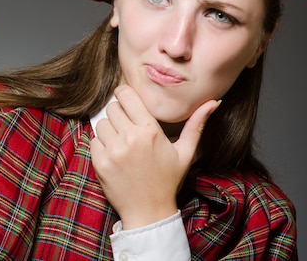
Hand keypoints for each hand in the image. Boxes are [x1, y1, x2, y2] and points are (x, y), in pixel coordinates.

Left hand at [90, 85, 219, 229]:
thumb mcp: (185, 152)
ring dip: (109, 130)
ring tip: (122, 143)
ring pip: (102, 123)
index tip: (127, 101)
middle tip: (128, 127)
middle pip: (112, 108)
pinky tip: (114, 155)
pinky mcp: (100, 163)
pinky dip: (101, 145)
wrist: (149, 212)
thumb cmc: (168, 180)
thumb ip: (196, 124)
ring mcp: (113, 151)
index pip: (125, 95)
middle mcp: (130, 138)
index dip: (124, 94)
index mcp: (150, 130)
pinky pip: (93, 141)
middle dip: (119, 114)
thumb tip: (213, 102)